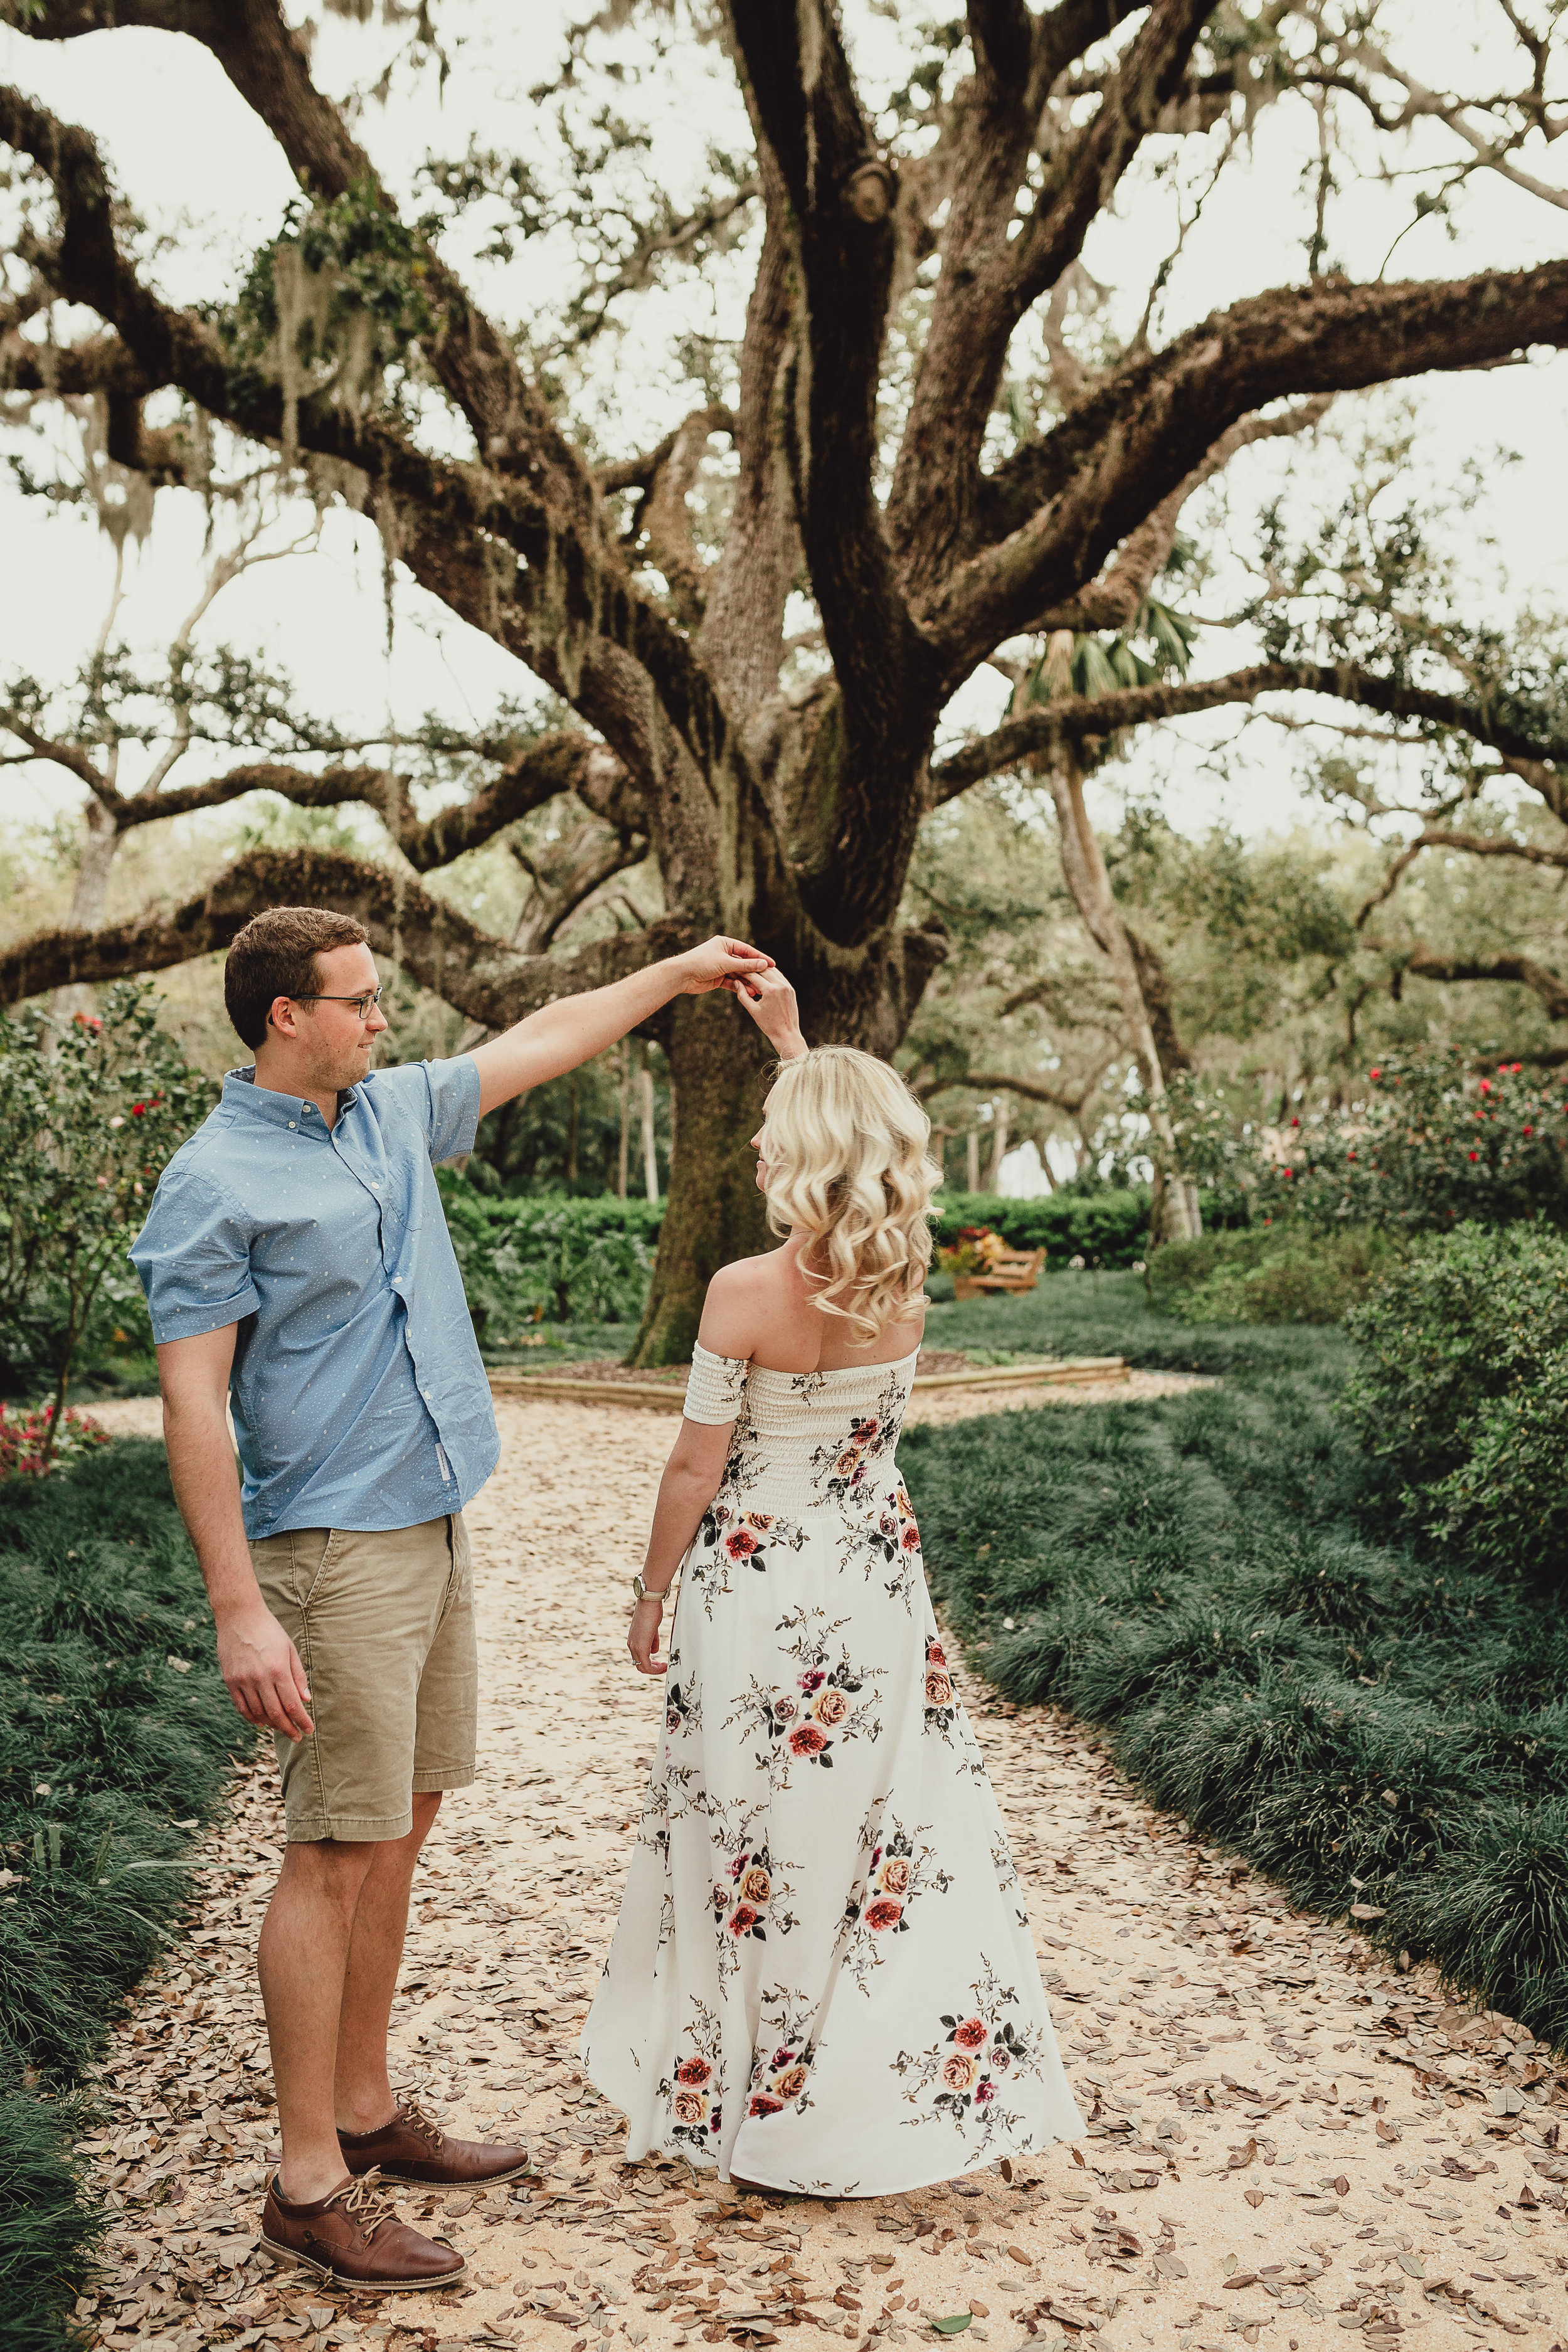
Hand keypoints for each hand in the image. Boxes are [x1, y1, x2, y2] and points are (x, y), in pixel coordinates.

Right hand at [216, 1604, 314, 1741]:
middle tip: (297, 1736)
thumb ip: (298, 1676)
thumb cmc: (269, 1631)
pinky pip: (241, 1707)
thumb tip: (306, 1700)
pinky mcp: (230, 1681)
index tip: (308, 1730)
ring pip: (258, 1713)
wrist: (239, 1616)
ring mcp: (243, 1681)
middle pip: (276, 1714)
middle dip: (288, 1728)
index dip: (301, 1721)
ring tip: (281, 1727)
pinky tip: (261, 1721)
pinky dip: (252, 1718)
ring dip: (271, 1724)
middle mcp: (260, 1678)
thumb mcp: (289, 1649)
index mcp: (278, 1670)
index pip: (292, 1705)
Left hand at [628, 1595, 667, 1675]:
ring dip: (654, 1670)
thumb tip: (654, 1651)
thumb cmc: (651, 1612)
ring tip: (665, 1667)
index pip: (638, 1659)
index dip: (650, 1664)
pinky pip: (646, 1665)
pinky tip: (664, 1665)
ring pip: (642, 1667)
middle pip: (639, 1666)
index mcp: (633, 1640)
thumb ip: (652, 1641)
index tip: (660, 1663)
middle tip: (663, 1667)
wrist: (648, 1603)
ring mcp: (634, 1646)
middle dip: (652, 1669)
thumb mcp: (652, 1629)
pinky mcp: (640, 1647)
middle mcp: (631, 1645)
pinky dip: (655, 1668)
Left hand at [678, 936, 772, 994]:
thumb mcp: (726, 963)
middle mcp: (724, 954)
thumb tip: (763, 964)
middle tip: (768, 980)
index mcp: (725, 944)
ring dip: (748, 982)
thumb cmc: (702, 962)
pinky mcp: (718, 978)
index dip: (760, 958)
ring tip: (759, 990)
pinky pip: (732, 982)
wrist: (682, 975)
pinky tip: (749, 992)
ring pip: (739, 974)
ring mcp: (721, 967)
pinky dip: (739, 987)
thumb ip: (745, 965)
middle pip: (744, 963)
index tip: (773, 964)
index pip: (747, 951)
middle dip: (755, 973)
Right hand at [726, 966, 806, 1058]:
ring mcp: (787, 986)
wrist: (787, 1034)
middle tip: (741, 966)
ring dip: (761, 969)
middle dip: (751, 967)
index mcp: (770, 991)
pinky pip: (779, 976)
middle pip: (762, 969)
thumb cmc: (768, 1025)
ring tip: (750, 969)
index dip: (742, 971)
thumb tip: (736, 982)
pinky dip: (770, 974)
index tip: (734, 968)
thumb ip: (743, 994)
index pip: (752, 975)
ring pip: (772, 970)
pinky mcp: (791, 989)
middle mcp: (780, 985)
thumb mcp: (752, 1010)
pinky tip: (762, 975)